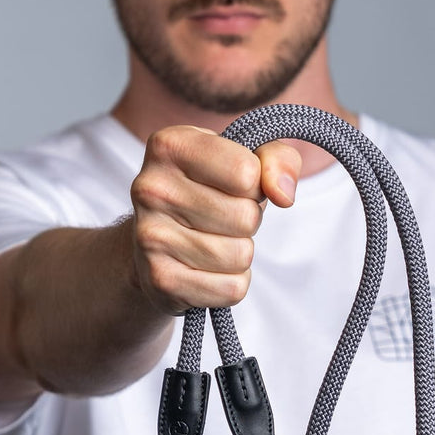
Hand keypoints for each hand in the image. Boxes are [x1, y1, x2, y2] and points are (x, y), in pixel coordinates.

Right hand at [128, 125, 301, 314]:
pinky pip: (232, 288)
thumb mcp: (244, 160)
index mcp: (170, 146)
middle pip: (246, 217)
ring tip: (212, 242)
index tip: (235, 187)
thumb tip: (284, 194)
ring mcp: (150, 236)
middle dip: (248, 222)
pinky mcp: (161, 280)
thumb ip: (277, 160)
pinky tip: (205, 270)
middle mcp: (151, 188)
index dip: (255, 185)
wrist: (152, 242)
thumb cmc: (207, 193)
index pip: (247, 172)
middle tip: (222, 218)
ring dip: (239, 253)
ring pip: (241, 255)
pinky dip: (230, 283)